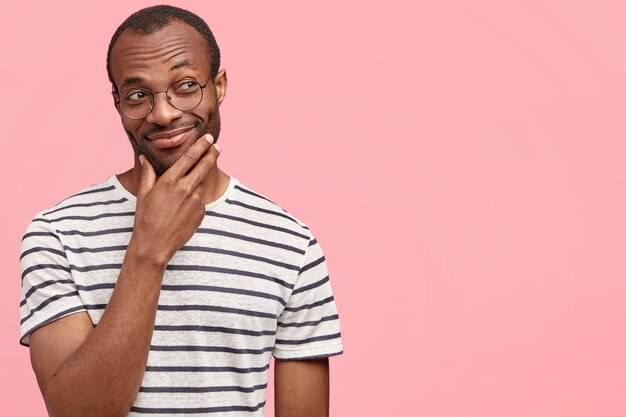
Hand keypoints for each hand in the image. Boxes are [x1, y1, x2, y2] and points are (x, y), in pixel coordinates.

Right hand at [128, 134, 220, 266]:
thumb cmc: (145, 218)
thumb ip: (148, 173)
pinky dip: (194, 202)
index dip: (201, 146)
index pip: (190, 157)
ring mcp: (195, 201)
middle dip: (212, 154)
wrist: (155, 244)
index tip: (208, 138)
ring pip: (199, 186)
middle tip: (217, 146)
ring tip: (178, 202)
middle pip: (204, 166)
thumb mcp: (144, 194)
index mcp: (170, 181)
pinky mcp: (201, 212)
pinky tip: (181, 213)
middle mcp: (185, 188)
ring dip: (195, 186)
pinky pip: (199, 202)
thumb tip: (144, 157)